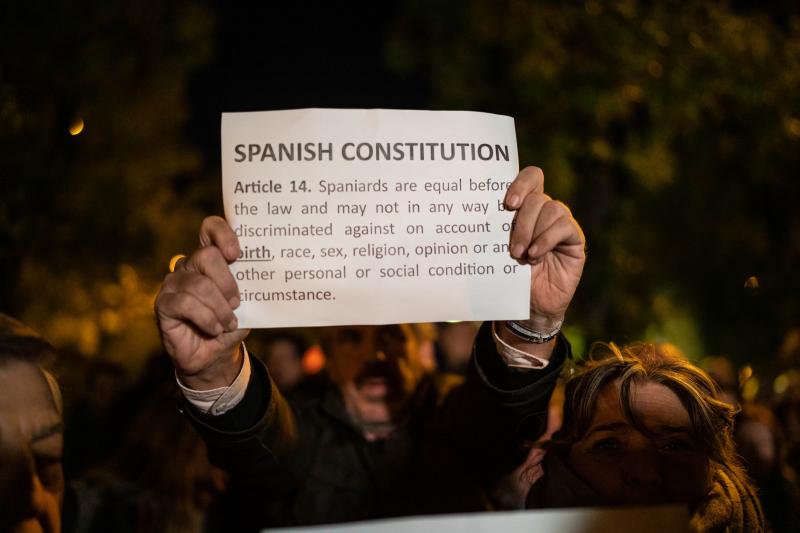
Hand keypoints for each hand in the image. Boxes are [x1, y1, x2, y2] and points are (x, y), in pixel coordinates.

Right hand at [154, 216, 249, 389]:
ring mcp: (173, 284)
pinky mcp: (164, 304)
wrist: (212, 357)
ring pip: (200, 284)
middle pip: (207, 255)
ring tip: (228, 323)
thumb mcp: (247, 306)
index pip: (210, 229)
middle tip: (236, 303)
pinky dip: (207, 318)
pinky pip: (186, 304)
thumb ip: (250, 289)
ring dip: (220, 309)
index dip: (223, 234)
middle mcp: (189, 266)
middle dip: (227, 282)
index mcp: (210, 260)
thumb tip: (264, 278)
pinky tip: (214, 329)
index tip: (236, 254)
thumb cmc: (229, 325)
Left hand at [504, 166, 585, 328]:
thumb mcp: (500, 248)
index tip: (507, 204)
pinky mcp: (574, 239)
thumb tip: (480, 212)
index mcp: (526, 206)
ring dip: (533, 232)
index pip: (532, 178)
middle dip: (522, 221)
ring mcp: (561, 223)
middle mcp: (545, 211)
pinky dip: (547, 240)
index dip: (521, 184)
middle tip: (512, 247)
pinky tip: (536, 255)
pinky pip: (564, 227)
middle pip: (537, 197)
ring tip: (522, 255)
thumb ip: (498, 228)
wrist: (529, 304)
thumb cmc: (510, 274)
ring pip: (552, 209)